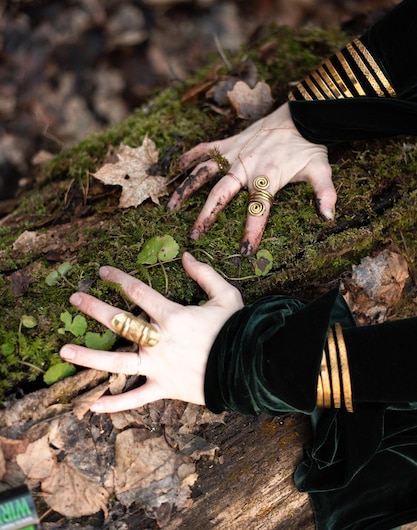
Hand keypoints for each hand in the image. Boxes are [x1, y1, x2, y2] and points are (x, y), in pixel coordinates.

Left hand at [60, 252, 242, 412]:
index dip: (118, 278)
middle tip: (74, 299)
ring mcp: (159, 367)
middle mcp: (159, 340)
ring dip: (89, 356)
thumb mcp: (227, 295)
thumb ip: (204, 274)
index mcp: (173, 316)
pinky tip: (92, 405)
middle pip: (120, 322)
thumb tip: (185, 255)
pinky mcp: (164, 387)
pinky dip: (115, 404)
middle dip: (94, 309)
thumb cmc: (238, 329)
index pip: (138, 291)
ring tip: (64, 351)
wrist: (250, 367)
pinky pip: (136, 398)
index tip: (103, 271)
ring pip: (117, 363)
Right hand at [167, 102, 336, 255]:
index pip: (258, 210)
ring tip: (171, 208)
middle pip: (220, 194)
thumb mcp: (320, 169)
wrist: (299, 114)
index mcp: (268, 178)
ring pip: (203, 172)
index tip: (244, 252)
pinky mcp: (228, 143)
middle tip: (194, 236)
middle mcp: (246, 167)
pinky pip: (203, 150)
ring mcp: (233, 154)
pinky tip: (174, 170)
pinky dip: (188, 158)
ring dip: (186, 189)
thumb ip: (325, 193)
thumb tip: (328, 217)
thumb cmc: (308, 144)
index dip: (251, 231)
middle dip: (206, 216)